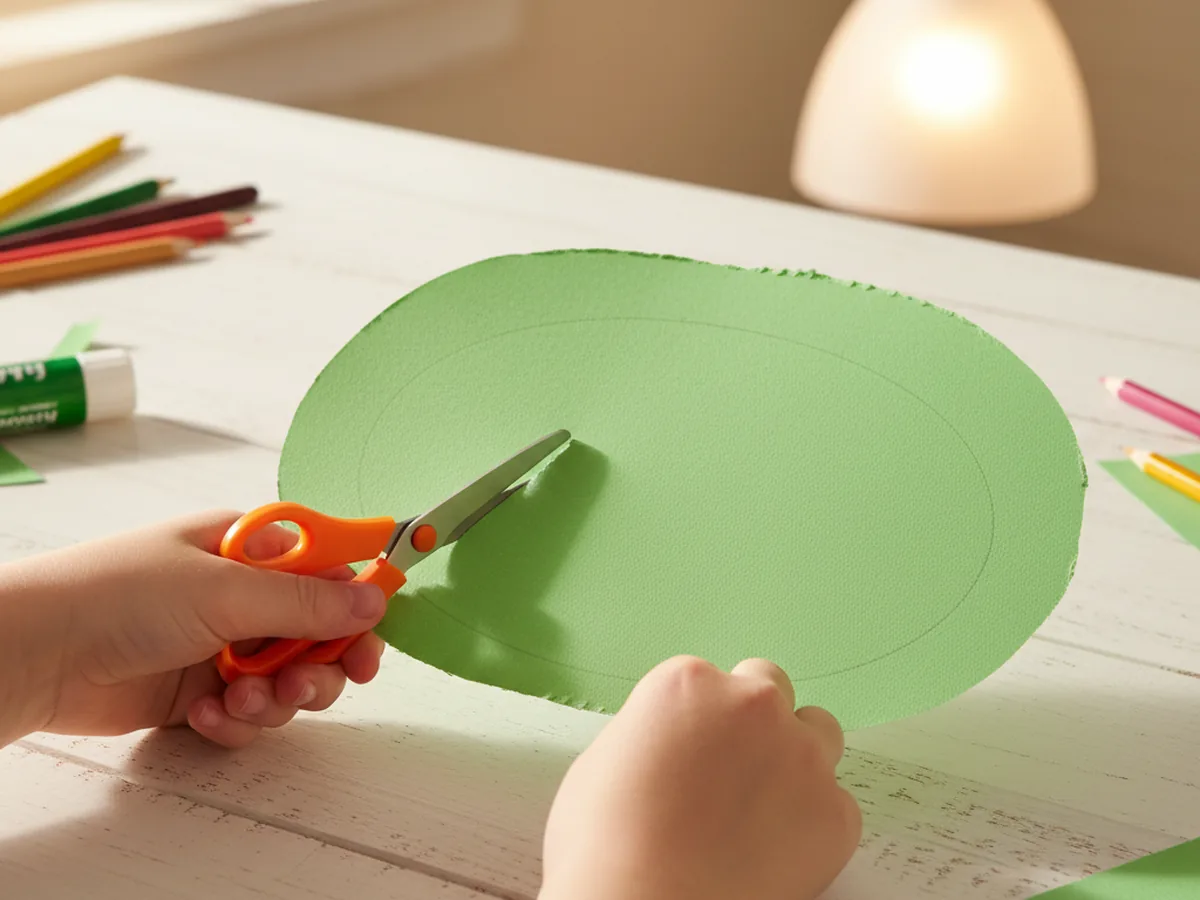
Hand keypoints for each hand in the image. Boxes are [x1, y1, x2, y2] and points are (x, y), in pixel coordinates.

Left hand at [0, 510, 387, 747]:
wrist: (38, 654)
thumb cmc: (118, 595)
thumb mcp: (225, 591)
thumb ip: (307, 602)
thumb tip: (375, 599)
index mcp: (252, 551)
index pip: (330, 572)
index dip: (358, 605)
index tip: (369, 636)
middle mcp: (244, 597)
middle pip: (320, 636)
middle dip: (320, 666)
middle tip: (307, 684)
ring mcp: (223, 647)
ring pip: (289, 682)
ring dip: (275, 699)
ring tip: (240, 701)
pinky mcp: (202, 694)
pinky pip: (249, 715)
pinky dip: (235, 722)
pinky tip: (203, 713)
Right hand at [540, 656, 860, 899]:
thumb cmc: (606, 846)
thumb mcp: (605, 760)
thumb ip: (655, 733)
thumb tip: (672, 745)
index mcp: (689, 683)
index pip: (710, 679)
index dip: (699, 720)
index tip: (693, 750)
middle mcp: (752, 705)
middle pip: (769, 688)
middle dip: (753, 721)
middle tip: (730, 768)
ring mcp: (801, 757)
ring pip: (818, 731)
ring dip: (796, 755)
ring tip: (762, 804)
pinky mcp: (836, 814)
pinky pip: (837, 802)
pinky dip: (814, 820)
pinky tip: (774, 849)